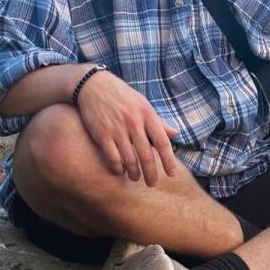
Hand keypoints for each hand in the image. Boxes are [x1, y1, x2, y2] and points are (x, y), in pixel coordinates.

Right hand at [75, 70, 177, 186]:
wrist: (94, 85)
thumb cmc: (122, 96)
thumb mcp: (143, 104)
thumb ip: (158, 121)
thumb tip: (175, 134)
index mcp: (147, 114)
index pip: (162, 142)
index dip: (169, 160)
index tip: (172, 174)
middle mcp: (134, 122)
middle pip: (146, 155)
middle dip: (151, 173)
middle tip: (152, 183)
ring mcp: (117, 129)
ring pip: (129, 159)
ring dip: (134, 173)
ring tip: (136, 178)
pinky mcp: (102, 134)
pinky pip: (112, 158)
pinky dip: (118, 168)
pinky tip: (120, 171)